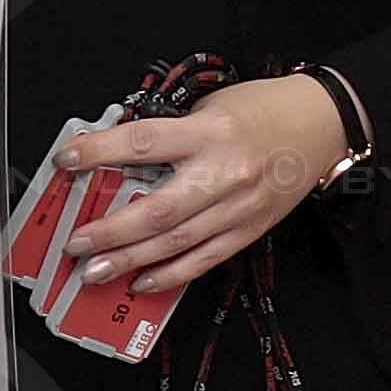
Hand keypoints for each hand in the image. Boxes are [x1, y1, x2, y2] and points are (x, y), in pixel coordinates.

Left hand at [52, 75, 346, 292]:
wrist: (323, 124)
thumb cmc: (263, 111)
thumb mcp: (210, 108)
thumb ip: (170, 135)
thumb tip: (119, 160)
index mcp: (210, 132)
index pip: (144, 142)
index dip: (101, 152)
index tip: (68, 160)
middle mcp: (225, 172)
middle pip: (159, 209)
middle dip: (111, 231)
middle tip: (77, 243)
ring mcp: (239, 207)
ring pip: (178, 242)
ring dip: (131, 260)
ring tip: (96, 270)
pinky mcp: (250, 229)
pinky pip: (206, 259)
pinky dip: (172, 274)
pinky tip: (143, 282)